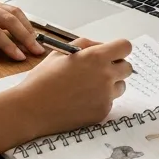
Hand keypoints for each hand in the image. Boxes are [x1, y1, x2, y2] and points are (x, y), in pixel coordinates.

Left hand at [0, 0, 41, 60]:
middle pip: (10, 19)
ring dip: (26, 26)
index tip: (20, 57)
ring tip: (35, 41)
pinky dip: (20, 19)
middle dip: (26, 36)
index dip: (9, 46)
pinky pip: (8, 8)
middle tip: (37, 50)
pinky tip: (25, 29)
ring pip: (13, 11)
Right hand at [13, 38, 132, 137]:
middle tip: (100, 71)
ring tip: (87, 88)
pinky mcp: (102, 112)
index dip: (119, 50)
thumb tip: (102, 46)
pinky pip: (109, 103)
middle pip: (127, 68)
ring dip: (110, 85)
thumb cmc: (43, 79)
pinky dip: (100, 101)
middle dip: (117, 67)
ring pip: (120, 87)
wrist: (31, 109)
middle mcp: (105, 76)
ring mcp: (106, 96)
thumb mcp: (61, 53)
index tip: (112, 54)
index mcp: (96, 57)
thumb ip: (86, 45)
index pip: (125, 47)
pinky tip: (81, 101)